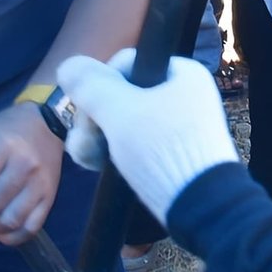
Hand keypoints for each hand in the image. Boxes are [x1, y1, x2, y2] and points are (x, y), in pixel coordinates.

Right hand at [57, 51, 238, 223]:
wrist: (202, 208)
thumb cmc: (162, 151)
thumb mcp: (121, 114)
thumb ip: (92, 87)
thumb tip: (68, 65)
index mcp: (181, 73)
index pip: (124, 64)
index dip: (99, 88)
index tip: (89, 114)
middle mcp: (182, 93)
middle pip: (120, 95)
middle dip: (93, 119)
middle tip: (83, 143)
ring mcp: (177, 124)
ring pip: (122, 120)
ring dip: (97, 136)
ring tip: (87, 158)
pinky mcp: (171, 151)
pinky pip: (134, 140)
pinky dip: (113, 150)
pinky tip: (95, 164)